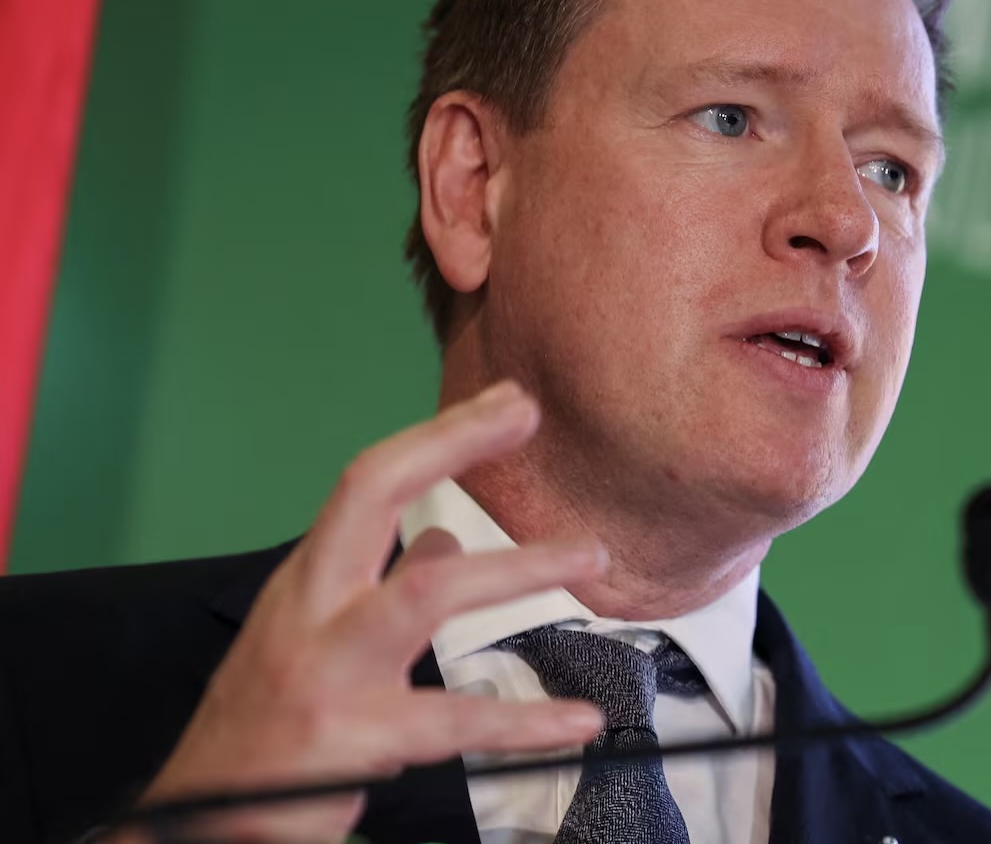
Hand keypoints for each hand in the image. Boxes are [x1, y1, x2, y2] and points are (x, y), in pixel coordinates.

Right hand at [128, 382, 606, 842]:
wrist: (191, 822)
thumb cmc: (262, 723)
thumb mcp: (310, 638)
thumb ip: (381, 585)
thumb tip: (446, 537)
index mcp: (308, 582)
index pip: (368, 484)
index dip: (440, 436)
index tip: (509, 400)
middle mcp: (311, 612)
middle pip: (372, 502)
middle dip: (451, 447)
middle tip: (527, 415)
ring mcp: (329, 674)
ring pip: (425, 597)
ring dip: (515, 568)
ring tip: (589, 554)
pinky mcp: (354, 742)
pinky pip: (456, 722)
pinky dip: (526, 721)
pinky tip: (580, 719)